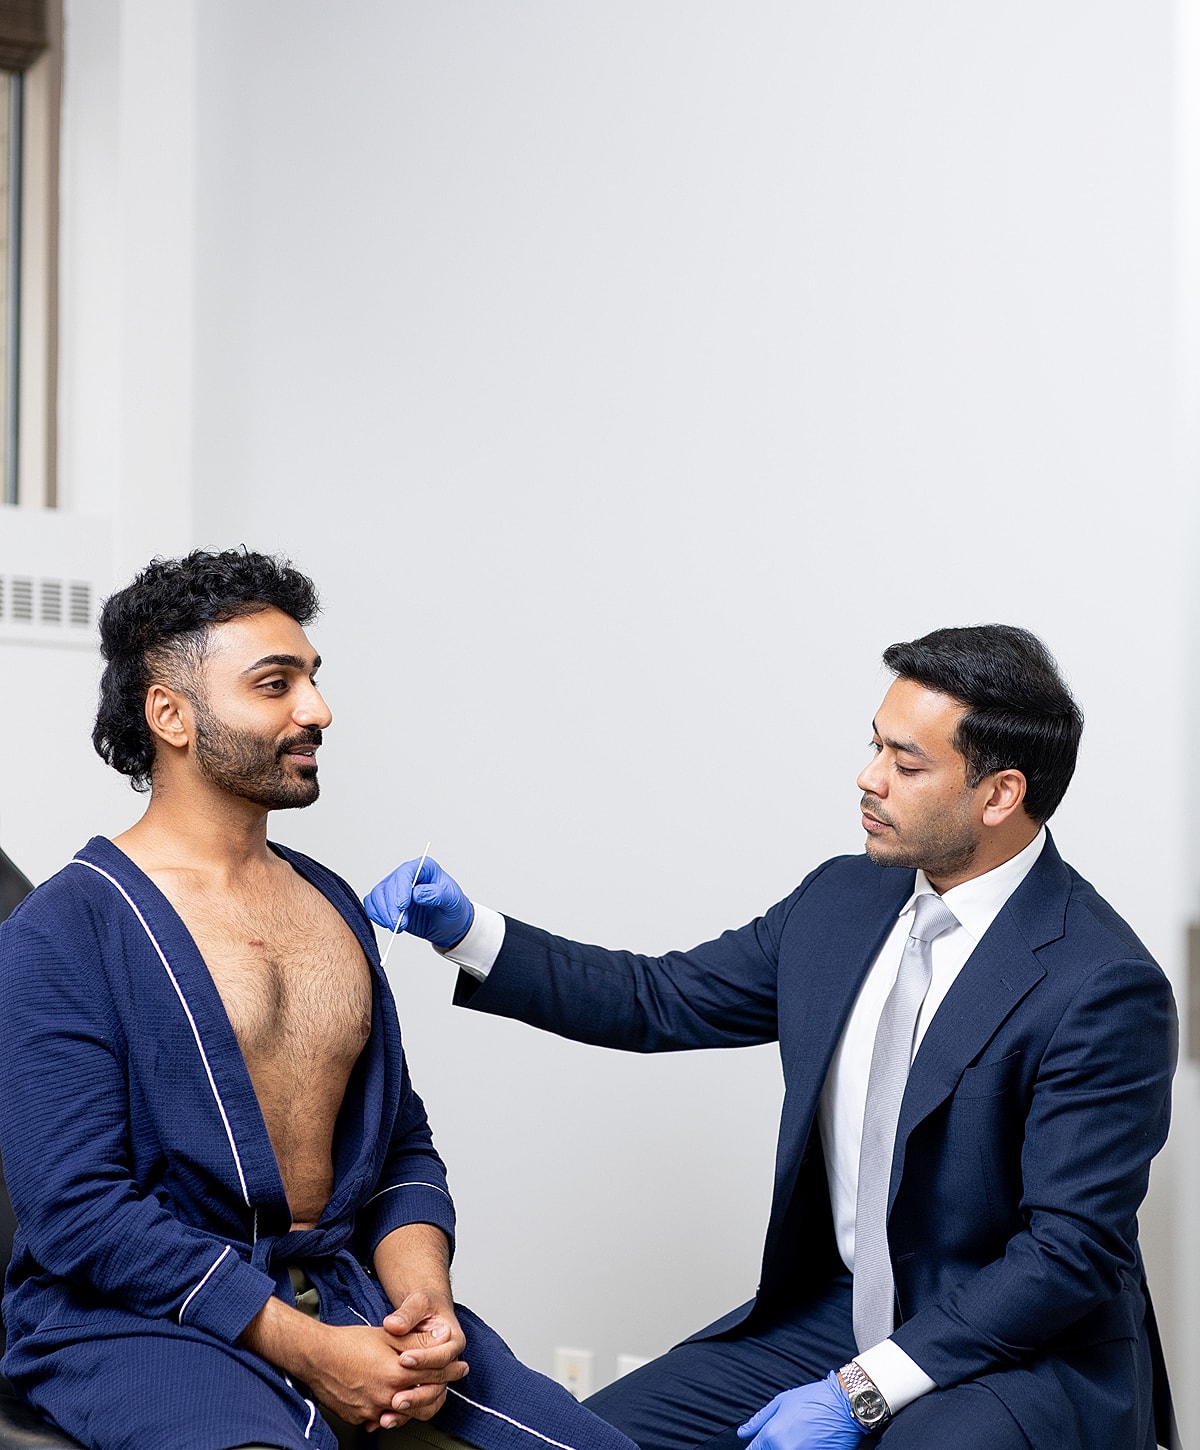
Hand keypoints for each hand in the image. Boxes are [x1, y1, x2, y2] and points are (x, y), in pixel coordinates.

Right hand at [308, 1318, 467, 1432]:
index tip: (461, 1367)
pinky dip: (393, 1409)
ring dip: (416, 1402)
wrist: (317, 1357)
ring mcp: (373, 1411)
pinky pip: (383, 1417)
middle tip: (448, 1382)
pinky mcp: (361, 1418)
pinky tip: (395, 1398)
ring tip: (421, 1390)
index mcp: (396, 1373)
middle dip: (440, 1390)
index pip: (434, 1374)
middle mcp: (386, 1396)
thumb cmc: (348, 1343)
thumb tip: (440, 1340)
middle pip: (425, 1402)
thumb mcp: (388, 1335)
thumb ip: (416, 1341)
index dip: (451, 1369)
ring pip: (406, 1413)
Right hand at [364, 856, 473, 948]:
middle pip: (389, 885)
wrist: (449, 924)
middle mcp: (408, 875)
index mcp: (425, 868)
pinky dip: (376, 915)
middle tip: (399, 924)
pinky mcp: (387, 901)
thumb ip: (437, 895)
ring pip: (377, 895)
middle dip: (391, 907)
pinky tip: (388, 924)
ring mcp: (396, 888)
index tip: (402, 906)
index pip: (406, 872)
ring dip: (383, 913)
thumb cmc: (452, 908)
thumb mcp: (452, 901)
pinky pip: (372, 904)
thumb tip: (418, 893)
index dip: (401, 888)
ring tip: (397, 927)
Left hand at [379, 1292, 467, 1426]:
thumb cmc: (425, 1304)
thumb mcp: (418, 1302)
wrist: (425, 1311)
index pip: (443, 1355)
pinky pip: (417, 1406)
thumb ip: (407, 1314)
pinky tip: (382, 1419)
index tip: (403, 1359)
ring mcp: (437, 1377)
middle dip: (416, 1393)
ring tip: (390, 1414)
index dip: (424, 1358)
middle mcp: (449, 1362)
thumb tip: (394, 1325)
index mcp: (453, 1340)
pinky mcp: (424, 1386)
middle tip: (396, 1397)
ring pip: (430, 1401)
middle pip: (438, 1385)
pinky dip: (401, 1415)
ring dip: (410, 1410)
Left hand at [737, 1372, 864, 1449]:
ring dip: (785, 1449)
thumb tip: (743, 1433)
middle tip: (787, 1436)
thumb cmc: (815, 1400)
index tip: (760, 1445)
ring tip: (799, 1437)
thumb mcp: (781, 1402)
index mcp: (773, 1437)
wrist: (844, 1405)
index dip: (755, 1448)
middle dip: (770, 1448)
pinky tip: (807, 1443)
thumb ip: (759, 1420)